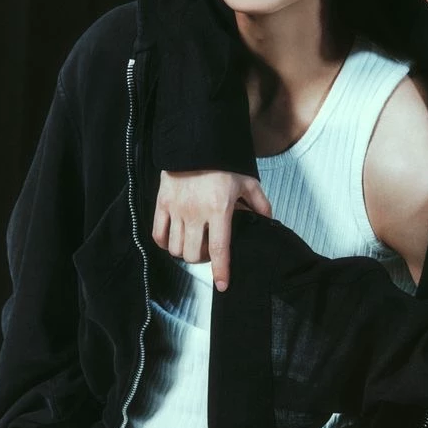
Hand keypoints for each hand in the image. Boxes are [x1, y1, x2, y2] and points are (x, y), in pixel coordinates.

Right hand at [152, 170, 271, 291]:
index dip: (221, 271)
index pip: (220, 249)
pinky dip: (166, 243)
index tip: (222, 285)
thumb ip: (260, 204)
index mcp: (219, 209)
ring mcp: (176, 209)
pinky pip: (158, 235)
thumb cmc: (223, 163)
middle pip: (195, 255)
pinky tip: (176, 239)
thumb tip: (269, 221)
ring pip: (177, 249)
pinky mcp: (162, 204)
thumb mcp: (247, 181)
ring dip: (186, 252)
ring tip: (195, 243)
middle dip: (203, 260)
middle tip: (210, 251)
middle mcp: (195, 213)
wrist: (194, 141)